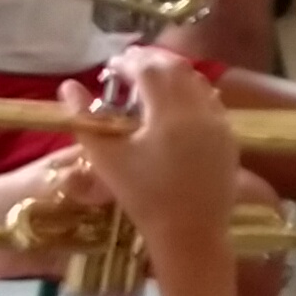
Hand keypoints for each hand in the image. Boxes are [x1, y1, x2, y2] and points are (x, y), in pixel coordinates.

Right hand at [77, 49, 240, 253]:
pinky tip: (177, 101)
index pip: (148, 69)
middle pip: (175, 68)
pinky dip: (192, 91)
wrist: (189, 233)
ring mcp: (218, 122)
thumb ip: (85, 120)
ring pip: (196, 81)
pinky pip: (211, 100)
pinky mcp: (229, 136)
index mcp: (168, 113)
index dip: (128, 62)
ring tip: (150, 81)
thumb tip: (67, 86)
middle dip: (151, 61)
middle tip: (128, 66)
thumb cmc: (143, 198)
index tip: (111, 66)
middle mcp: (198, 110)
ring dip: (173, 73)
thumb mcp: (107, 160)